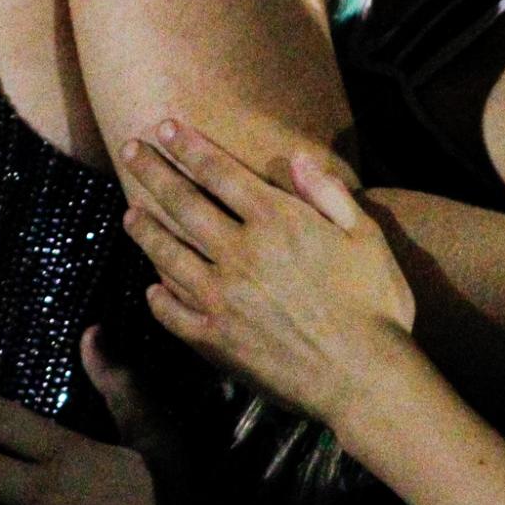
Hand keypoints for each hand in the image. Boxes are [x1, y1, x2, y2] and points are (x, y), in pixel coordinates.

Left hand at [120, 121, 414, 425]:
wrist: (364, 377)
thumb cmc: (375, 303)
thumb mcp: (366, 234)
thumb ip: (327, 193)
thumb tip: (296, 158)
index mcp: (276, 221)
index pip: (219, 173)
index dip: (188, 147)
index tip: (164, 127)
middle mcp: (240, 253)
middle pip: (183, 204)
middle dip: (153, 173)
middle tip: (129, 151)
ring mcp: (222, 298)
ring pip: (169, 256)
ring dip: (145, 232)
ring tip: (129, 215)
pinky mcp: (216, 340)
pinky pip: (174, 314)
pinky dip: (158, 299)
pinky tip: (151, 289)